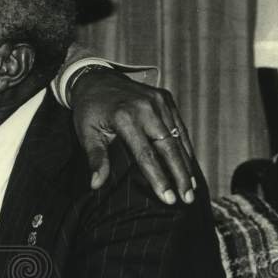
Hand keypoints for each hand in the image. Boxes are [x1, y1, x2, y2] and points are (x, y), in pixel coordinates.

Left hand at [67, 68, 197, 203]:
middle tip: (187, 199)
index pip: (146, 154)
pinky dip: (186, 147)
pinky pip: (179, 127)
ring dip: (186, 164)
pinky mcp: (165, 98)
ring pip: (178, 137)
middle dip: (180, 175)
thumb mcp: (86, 133)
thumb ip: (95, 159)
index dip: (159, 178)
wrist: (96, 79)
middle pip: (168, 147)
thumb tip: (95, 185)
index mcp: (125, 117)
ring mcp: (158, 101)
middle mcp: (146, 107)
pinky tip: (189, 166)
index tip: (168, 199)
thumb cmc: (90, 111)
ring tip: (191, 188)